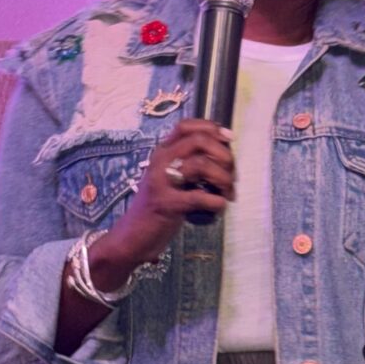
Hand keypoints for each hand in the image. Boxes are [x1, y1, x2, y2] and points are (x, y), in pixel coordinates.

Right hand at [91, 119, 235, 286]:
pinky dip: (216, 201)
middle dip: (224, 155)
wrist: (131, 237)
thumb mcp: (172, 181)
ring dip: (223, 178)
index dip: (211, 128)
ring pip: (200, 164)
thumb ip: (191, 167)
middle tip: (233, 174)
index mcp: (163, 153)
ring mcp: (161, 181)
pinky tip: (220, 206)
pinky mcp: (166, 204)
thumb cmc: (159, 209)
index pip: (186, 127)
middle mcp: (160, 161)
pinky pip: (198, 197)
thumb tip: (225, 158)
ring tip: (228, 193)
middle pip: (198, 141)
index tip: (230, 139)